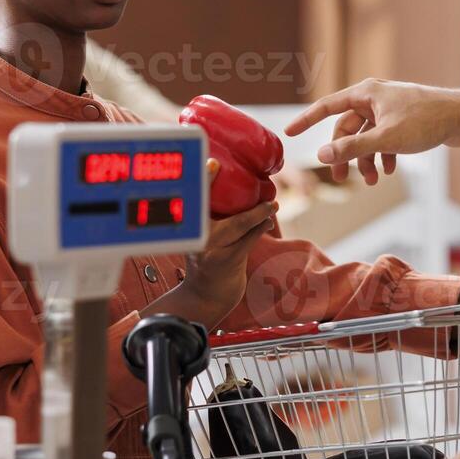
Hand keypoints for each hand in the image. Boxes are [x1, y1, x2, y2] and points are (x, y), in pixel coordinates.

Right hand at [154, 160, 275, 325]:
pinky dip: (261, 226)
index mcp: (186, 227)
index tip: (214, 162)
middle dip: (240, 196)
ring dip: (260, 212)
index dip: (203, 179)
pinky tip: (268, 219)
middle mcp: (196, 236)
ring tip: (272, 205)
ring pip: (240, 223)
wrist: (204, 296)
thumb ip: (207, 216)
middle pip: (220, 210)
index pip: (193, 200)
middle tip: (263, 188)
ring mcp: (212, 249)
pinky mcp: (228, 260)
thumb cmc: (204, 258)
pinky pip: (249, 238)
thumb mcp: (199, 236)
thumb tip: (226, 188)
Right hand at [285, 79, 459, 184]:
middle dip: (344, 154)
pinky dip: (383, 155)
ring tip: (373, 181)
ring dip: (366, 159)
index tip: (288, 132)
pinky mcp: (403, 120)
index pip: (326, 105)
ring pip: (366, 137)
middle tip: (342, 179)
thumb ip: (352, 148)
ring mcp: (389, 109)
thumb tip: (321, 154)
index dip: (306, 120)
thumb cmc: (427, 121)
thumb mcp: (385, 139)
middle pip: (347, 128)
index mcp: (366, 93)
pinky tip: (390, 170)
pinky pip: (383, 139)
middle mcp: (375, 97)